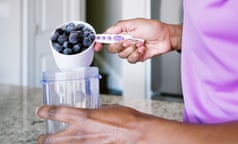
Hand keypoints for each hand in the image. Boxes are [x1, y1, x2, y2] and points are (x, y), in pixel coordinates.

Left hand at [36, 104, 158, 143]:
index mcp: (84, 117)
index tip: (41, 110)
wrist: (138, 134)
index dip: (45, 111)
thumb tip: (93, 112)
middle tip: (43, 136)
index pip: (56, 112)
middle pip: (50, 139)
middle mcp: (80, 133)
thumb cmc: (127, 119)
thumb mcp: (108, 109)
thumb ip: (96, 111)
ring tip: (54, 143)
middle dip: (43, 138)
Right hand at [94, 18, 181, 62]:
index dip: (100, 42)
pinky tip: (142, 49)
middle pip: (112, 49)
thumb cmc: (153, 28)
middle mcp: (125, 42)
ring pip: (122, 55)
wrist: (165, 37)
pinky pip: (131, 60)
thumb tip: (108, 32)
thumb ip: (119, 27)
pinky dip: (137, 54)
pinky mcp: (137, 57)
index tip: (97, 46)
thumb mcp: (134, 23)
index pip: (107, 38)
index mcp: (122, 33)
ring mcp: (131, 50)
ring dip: (132, 49)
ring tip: (140, 43)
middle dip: (120, 45)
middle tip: (128, 41)